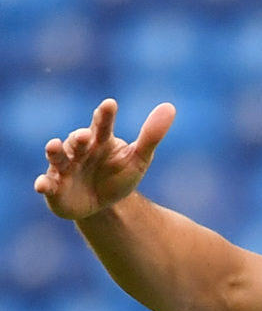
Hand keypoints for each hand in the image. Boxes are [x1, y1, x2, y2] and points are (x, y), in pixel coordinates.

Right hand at [34, 98, 174, 222]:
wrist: (104, 205)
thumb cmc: (119, 175)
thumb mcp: (139, 159)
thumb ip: (151, 135)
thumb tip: (170, 107)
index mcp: (100, 141)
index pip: (103, 125)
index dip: (105, 115)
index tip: (110, 105)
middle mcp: (79, 151)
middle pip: (77, 140)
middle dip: (79, 137)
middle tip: (85, 135)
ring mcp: (65, 168)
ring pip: (57, 157)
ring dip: (54, 151)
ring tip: (53, 145)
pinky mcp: (55, 188)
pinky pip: (47, 185)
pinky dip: (43, 184)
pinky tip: (41, 186)